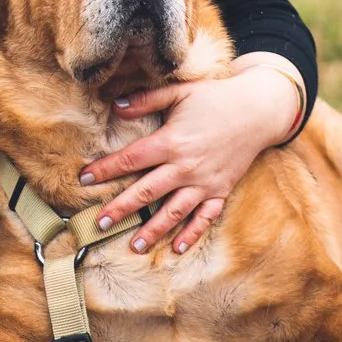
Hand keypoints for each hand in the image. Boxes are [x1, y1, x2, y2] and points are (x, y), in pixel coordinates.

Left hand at [76, 61, 305, 254]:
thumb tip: (115, 105)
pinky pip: (205, 217)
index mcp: (171, 141)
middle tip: (99, 224)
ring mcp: (204, 182)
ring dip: (153, 230)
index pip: (131, 159)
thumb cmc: (215, 98)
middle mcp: (186, 167)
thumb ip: (147, 99)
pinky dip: (192, 234)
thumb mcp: (180, 92)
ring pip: (174, 212)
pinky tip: (177, 248)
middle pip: (147, 192)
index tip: (84, 178)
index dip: (106, 169)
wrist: (258, 111)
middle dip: (121, 208)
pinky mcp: (220, 191)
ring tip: (134, 245)